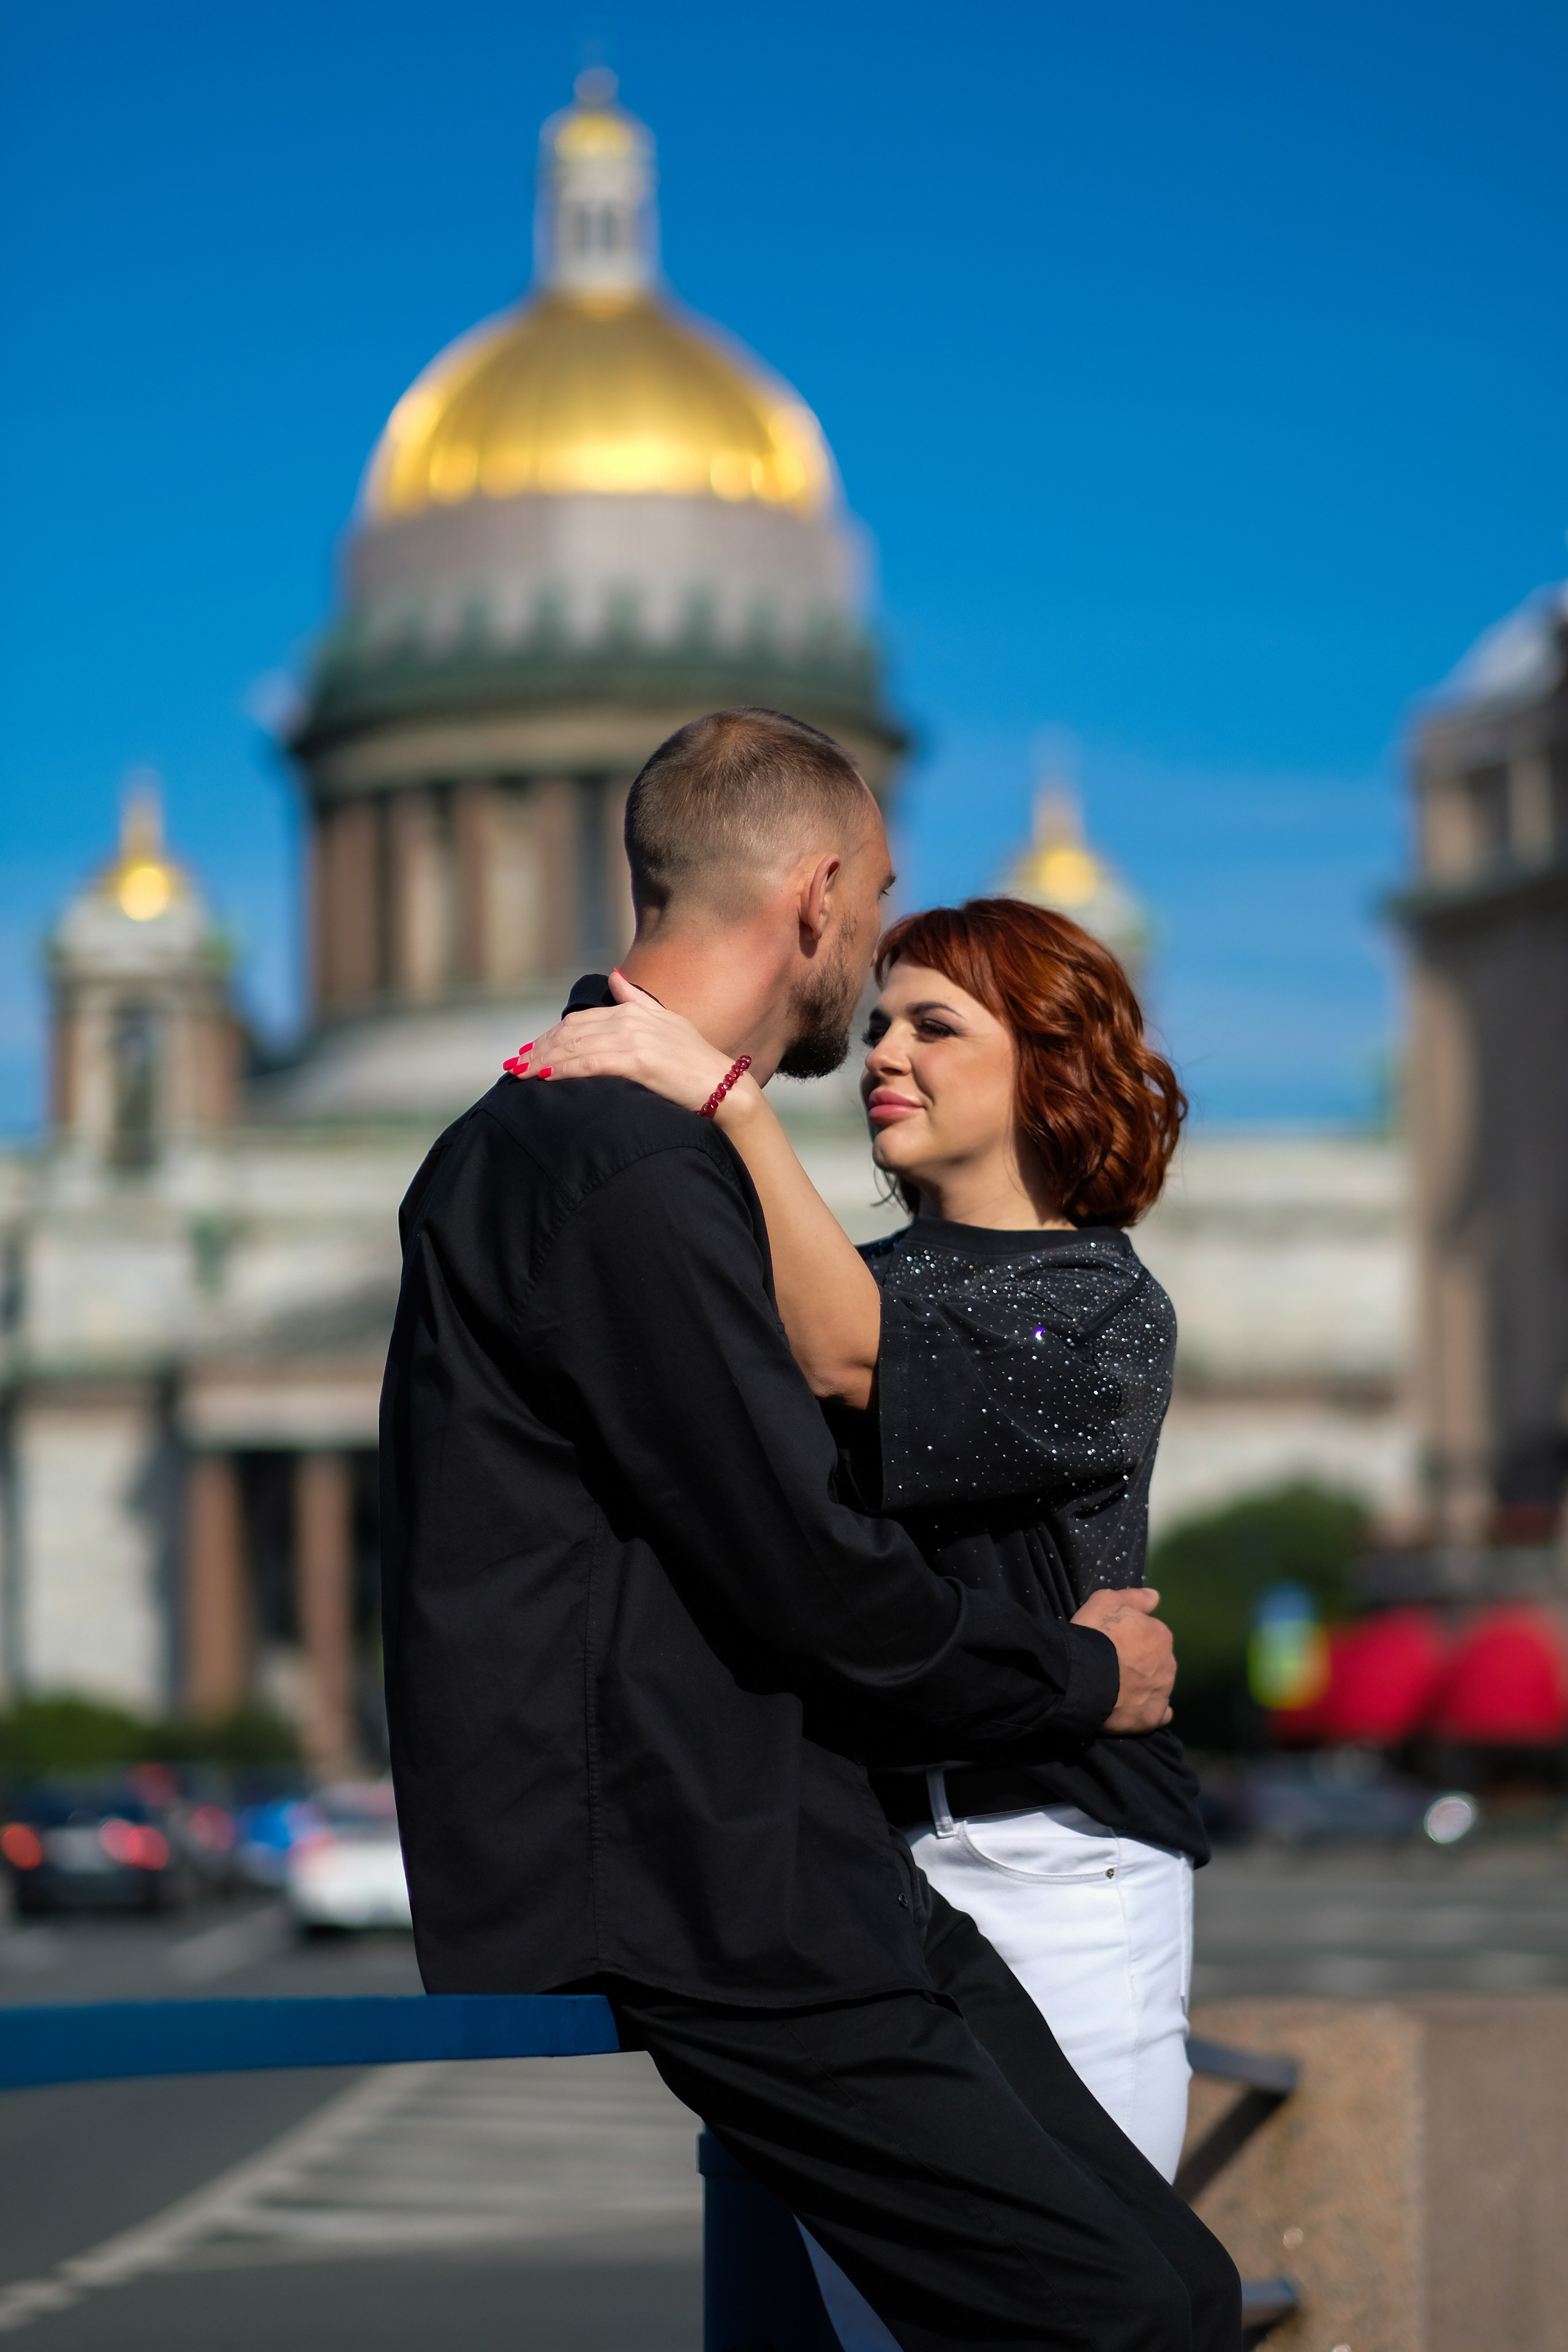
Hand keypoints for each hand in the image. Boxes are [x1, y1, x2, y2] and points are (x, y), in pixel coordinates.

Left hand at [504, 971, 739, 1114]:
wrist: (724, 1087)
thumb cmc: (696, 1062)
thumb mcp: (666, 1022)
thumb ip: (635, 999)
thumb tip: (613, 976)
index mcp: (633, 1010)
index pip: (580, 1022)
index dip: (551, 1036)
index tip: (530, 1051)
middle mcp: (630, 1019)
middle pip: (571, 1033)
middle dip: (539, 1048)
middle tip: (514, 1065)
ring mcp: (633, 1038)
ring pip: (574, 1047)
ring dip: (543, 1060)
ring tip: (520, 1073)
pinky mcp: (637, 1060)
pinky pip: (589, 1063)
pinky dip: (562, 1069)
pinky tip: (544, 1077)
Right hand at [1071, 1586, 1174, 1732]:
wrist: (1082, 1673)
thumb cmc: (1093, 1633)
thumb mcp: (1107, 1600)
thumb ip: (1135, 1598)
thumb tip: (1156, 1597)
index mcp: (1161, 1636)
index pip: (1151, 1636)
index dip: (1132, 1640)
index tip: (1114, 1644)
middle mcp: (1168, 1664)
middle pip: (1157, 1662)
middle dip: (1142, 1664)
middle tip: (1115, 1666)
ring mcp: (1162, 1692)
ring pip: (1158, 1688)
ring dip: (1145, 1687)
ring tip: (1119, 1690)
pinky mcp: (1151, 1718)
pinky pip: (1158, 1715)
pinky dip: (1150, 1712)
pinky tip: (1135, 1711)